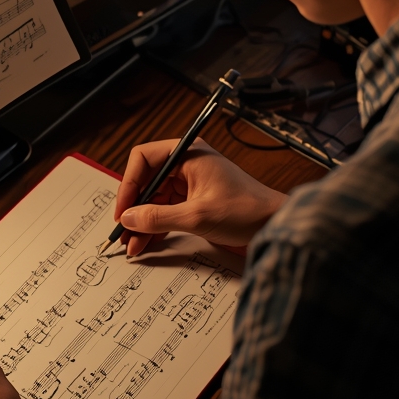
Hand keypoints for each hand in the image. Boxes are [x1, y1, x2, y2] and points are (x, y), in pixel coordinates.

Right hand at [115, 138, 285, 255]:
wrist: (275, 225)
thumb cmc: (247, 210)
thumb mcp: (197, 216)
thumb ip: (158, 217)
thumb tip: (128, 218)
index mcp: (188, 154)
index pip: (143, 159)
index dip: (129, 184)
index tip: (124, 210)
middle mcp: (186, 164)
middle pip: (146, 181)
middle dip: (134, 208)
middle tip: (124, 232)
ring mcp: (190, 183)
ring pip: (154, 199)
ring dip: (142, 221)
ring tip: (132, 244)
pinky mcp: (194, 201)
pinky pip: (166, 210)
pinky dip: (155, 226)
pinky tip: (146, 243)